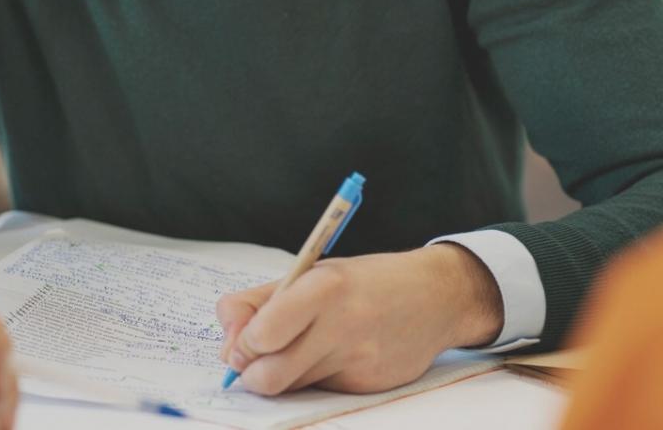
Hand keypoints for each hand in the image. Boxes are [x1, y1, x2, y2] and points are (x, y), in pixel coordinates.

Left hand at [215, 245, 503, 395]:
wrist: (436, 296)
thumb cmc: (364, 281)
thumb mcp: (311, 273)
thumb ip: (260, 302)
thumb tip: (227, 341)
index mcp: (323, 287)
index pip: (262, 333)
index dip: (241, 344)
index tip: (243, 340)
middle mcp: (341, 325)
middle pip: (269, 376)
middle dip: (251, 374)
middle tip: (254, 359)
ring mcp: (357, 360)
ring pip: (292, 386)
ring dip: (282, 374)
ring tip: (297, 349)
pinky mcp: (368, 385)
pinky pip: (320, 390)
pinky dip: (315, 378)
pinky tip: (334, 355)